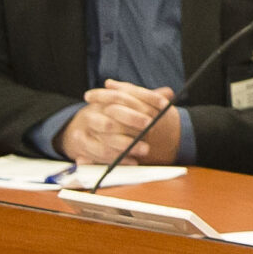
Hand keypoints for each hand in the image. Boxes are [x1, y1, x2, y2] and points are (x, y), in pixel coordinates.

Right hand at [60, 81, 178, 164]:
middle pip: (112, 116)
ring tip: (145, 149)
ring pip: (106, 139)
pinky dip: (118, 160)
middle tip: (150, 125)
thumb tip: (169, 92)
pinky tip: (133, 161)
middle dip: (132, 119)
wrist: (84, 129)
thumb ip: (145, 99)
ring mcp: (86, 131)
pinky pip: (100, 155)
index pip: (122, 95)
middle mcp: (93, 114)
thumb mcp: (125, 104)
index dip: (146, 98)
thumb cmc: (111, 115)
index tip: (164, 104)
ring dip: (126, 145)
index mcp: (103, 100)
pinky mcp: (84, 147)